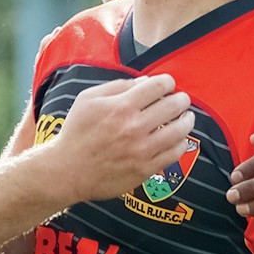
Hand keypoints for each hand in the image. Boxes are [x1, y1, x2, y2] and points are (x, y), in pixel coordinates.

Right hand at [50, 74, 194, 203]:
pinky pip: (175, 153)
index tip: (167, 85)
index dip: (167, 82)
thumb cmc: (76, 132)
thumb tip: (144, 82)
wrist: (66, 170)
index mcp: (120, 107)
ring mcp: (142, 149)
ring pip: (180, 130)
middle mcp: (134, 127)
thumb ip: (116, 86)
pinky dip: (181, 143)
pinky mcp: (145, 168)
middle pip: (174, 105)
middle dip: (181, 99)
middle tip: (181, 100)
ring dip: (187, 120)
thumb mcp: (87, 100)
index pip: (158, 86)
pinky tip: (177, 139)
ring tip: (185, 118)